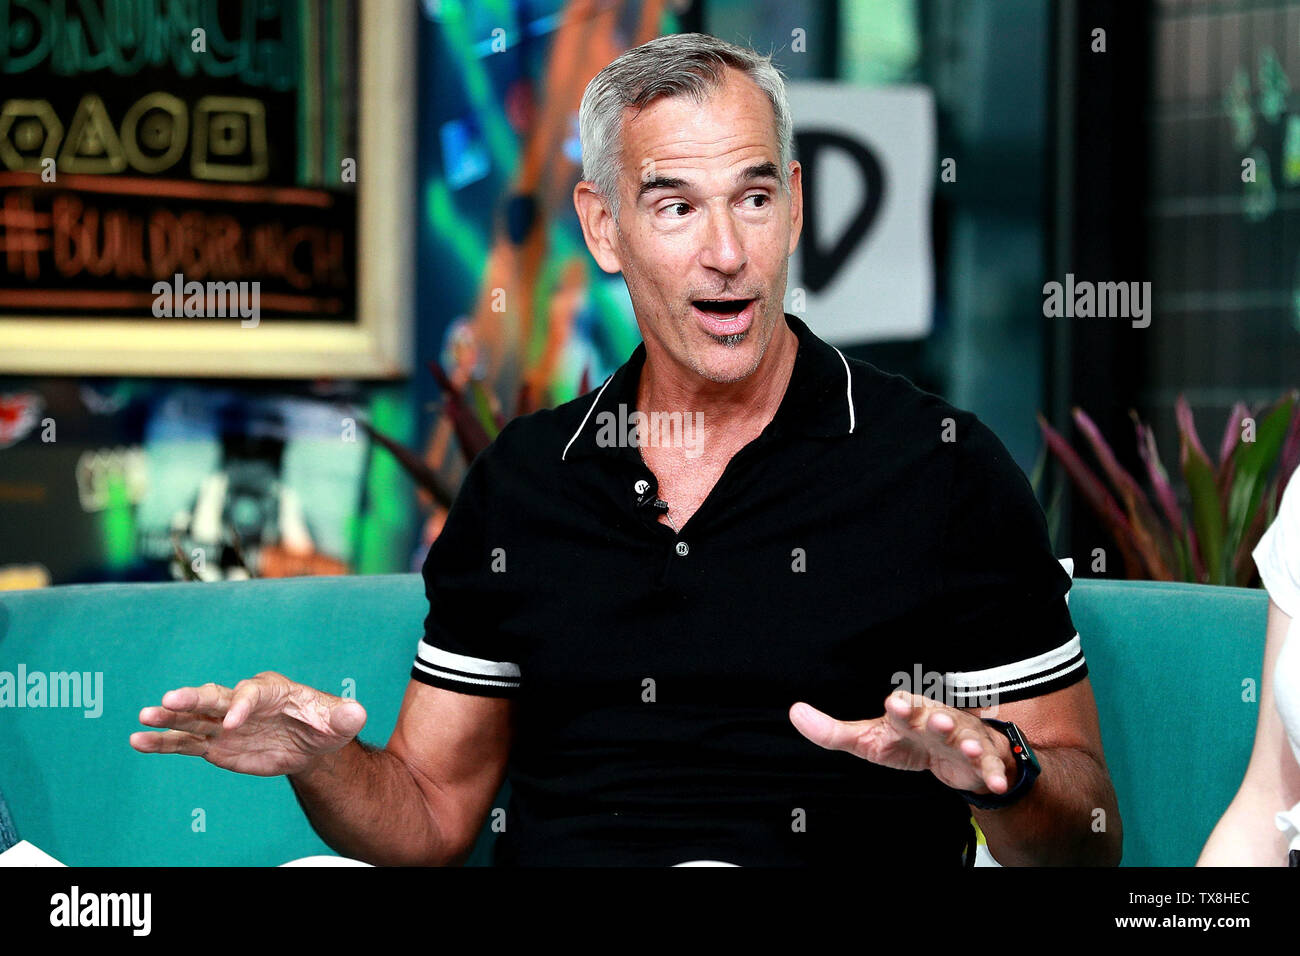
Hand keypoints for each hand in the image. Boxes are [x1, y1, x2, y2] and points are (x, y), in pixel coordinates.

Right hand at [129, 671, 366, 776]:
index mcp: (271, 691)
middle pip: (214, 697)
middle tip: (169, 700)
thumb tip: (357, 712)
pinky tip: (138, 742)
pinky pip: (185, 743)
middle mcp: (242, 702)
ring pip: (193, 718)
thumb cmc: (325, 724)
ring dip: (169, 718)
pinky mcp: (215, 743)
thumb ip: (344, 716)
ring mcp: (224, 723)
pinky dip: (163, 742)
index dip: (241, 706)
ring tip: (144, 718)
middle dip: (193, 698)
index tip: (233, 723)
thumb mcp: (339, 721)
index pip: (252, 694)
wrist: (310, 743)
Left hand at [789, 690, 1016, 795]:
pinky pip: (991, 766)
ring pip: (968, 738)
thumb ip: (833, 732)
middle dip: (939, 719)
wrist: (952, 753)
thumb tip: (795, 713)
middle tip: (937, 722)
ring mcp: (963, 738)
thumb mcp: (869, 738)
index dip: (902, 705)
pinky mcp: (982, 759)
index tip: (896, 705)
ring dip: (969, 742)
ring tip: (968, 749)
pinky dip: (994, 774)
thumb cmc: (907, 740)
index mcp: (909, 713)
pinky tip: (995, 785)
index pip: (905, 704)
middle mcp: (938, 719)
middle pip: (939, 716)